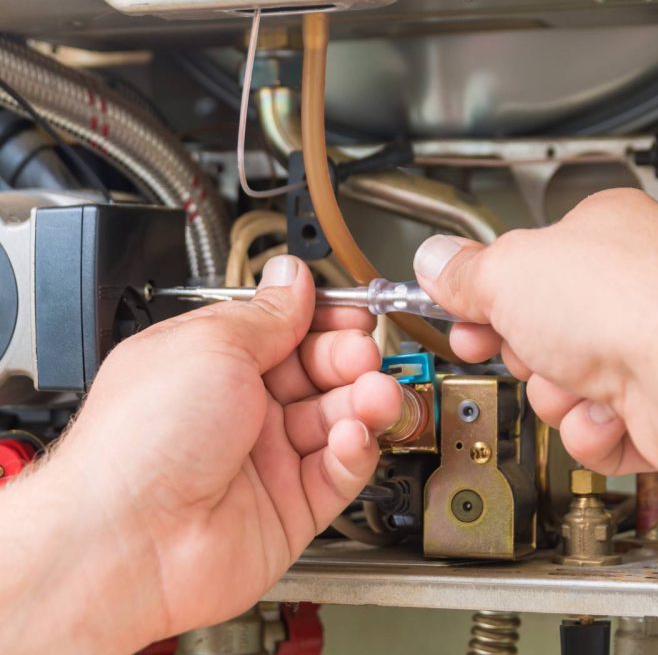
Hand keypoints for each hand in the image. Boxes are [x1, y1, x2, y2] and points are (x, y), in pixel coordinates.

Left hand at [3, 254, 400, 653]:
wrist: (122, 543)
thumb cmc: (140, 440)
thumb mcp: (212, 344)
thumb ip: (268, 313)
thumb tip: (292, 276)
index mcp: (215, 362)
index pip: (287, 329)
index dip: (325, 319)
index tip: (355, 312)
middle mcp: (242, 408)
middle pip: (320, 372)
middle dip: (349, 357)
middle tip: (362, 354)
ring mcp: (267, 459)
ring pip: (337, 420)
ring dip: (363, 402)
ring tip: (374, 395)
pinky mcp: (290, 508)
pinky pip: (339, 472)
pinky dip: (355, 451)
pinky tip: (352, 436)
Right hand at [413, 188, 657, 491]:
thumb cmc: (627, 305)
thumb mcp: (508, 272)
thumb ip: (463, 272)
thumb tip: (434, 260)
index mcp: (600, 231)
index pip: (522, 261)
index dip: (481, 289)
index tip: (455, 306)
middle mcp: (629, 285)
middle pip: (537, 326)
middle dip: (519, 348)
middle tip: (514, 346)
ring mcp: (647, 344)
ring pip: (560, 382)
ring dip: (555, 391)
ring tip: (575, 379)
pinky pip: (592, 424)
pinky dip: (590, 427)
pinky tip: (607, 410)